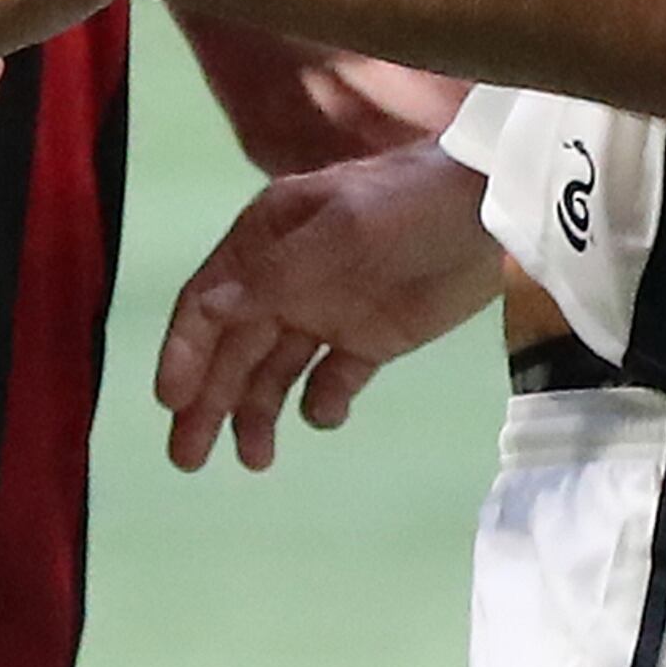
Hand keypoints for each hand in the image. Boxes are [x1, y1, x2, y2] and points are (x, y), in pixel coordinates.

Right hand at [155, 140, 502, 471]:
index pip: (207, 303)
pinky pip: (332, 379)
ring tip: (257, 460)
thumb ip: (275, 276)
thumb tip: (207, 310)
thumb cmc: (409, 206)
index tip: (172, 401)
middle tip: (188, 459)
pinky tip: (323, 416)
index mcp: (264, 241)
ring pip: (274, 371)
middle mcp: (283, 279)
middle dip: (208, 401)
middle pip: (232, 348)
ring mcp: (326, 311)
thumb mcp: (341, 232)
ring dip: (256, 413)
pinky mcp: (370, 339)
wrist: (494, 209)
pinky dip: (322, 403)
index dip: (185, 352)